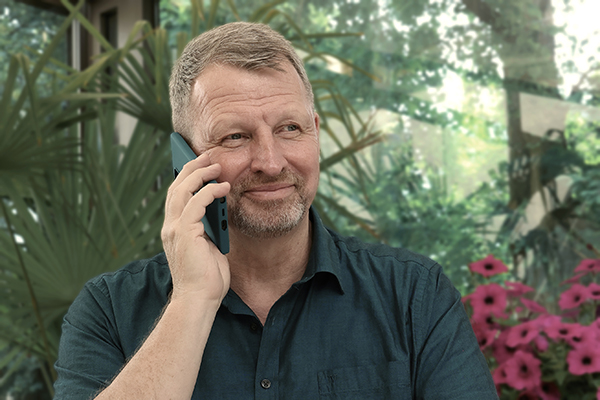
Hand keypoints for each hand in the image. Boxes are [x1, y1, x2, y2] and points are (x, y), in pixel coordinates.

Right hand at [161, 153, 230, 304]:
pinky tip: (224, 187)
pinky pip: (196, 203)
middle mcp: (170, 227)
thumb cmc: (206, 278)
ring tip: (216, 165)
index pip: (176, 196)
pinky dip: (210, 191)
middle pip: (176, 187)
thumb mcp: (209, 246)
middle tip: (206, 156)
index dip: (185, 177)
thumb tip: (219, 210)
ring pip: (183, 190)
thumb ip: (209, 228)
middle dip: (191, 168)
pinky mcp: (185, 233)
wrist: (200, 300)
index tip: (196, 163)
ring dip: (200, 174)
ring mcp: (175, 230)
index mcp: (175, 230)